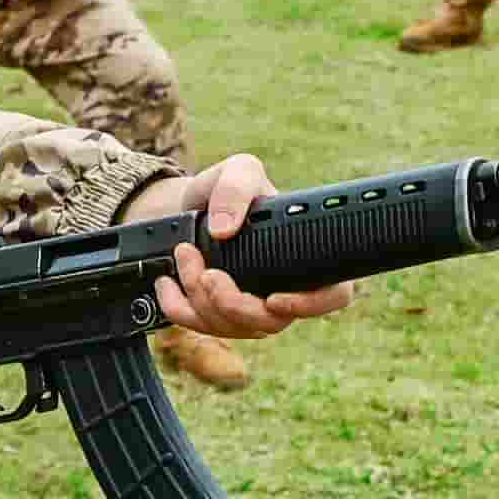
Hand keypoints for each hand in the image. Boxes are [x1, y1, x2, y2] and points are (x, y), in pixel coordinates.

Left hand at [123, 159, 358, 340]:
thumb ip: (236, 187)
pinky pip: (201, 328)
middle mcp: (283, 290)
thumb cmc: (226, 191)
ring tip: (183, 254)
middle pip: (271, 322)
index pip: (332, 296)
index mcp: (305, 258)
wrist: (188, 207)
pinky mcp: (218, 318)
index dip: (309, 305)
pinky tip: (166, 282)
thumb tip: (225, 228)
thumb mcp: (237, 170)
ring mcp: (251, 310)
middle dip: (233, 303)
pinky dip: (178, 306)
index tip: (274, 298)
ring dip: (201, 297)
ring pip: (233, 327)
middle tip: (208, 272)